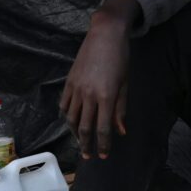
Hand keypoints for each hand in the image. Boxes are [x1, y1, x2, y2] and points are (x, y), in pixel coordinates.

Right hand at [60, 0, 140, 158]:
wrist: (105, 34)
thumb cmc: (120, 58)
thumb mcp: (125, 84)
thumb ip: (121, 109)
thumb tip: (120, 131)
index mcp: (106, 96)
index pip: (103, 129)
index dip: (103, 145)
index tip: (104, 155)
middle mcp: (89, 95)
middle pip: (85, 128)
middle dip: (86, 145)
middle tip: (88, 157)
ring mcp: (76, 89)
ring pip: (72, 119)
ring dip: (76, 134)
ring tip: (81, 142)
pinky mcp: (69, 82)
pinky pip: (65, 105)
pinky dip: (68, 117)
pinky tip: (72, 123)